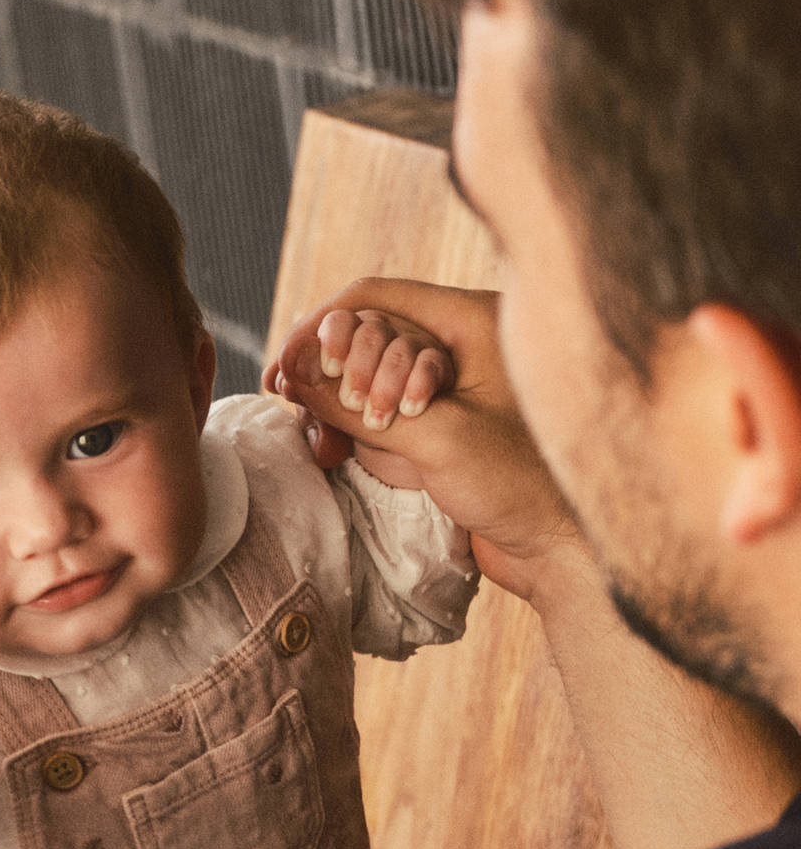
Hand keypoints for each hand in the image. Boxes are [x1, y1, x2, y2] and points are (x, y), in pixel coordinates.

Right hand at [266, 278, 582, 600]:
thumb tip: (294, 371)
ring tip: (317, 438)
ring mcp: (448, 387)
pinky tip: (331, 449)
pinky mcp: (440, 426)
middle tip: (291, 401)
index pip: (376, 295)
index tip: (284, 362)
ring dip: (335, 402)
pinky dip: (352, 425)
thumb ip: (358, 404)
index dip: (322, 324)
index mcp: (474, 321)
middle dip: (325, 367)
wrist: (563, 553)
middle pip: (366, 332)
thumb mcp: (435, 438)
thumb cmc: (522, 486)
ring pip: (368, 375)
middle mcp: (459, 345)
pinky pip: (380, 411)